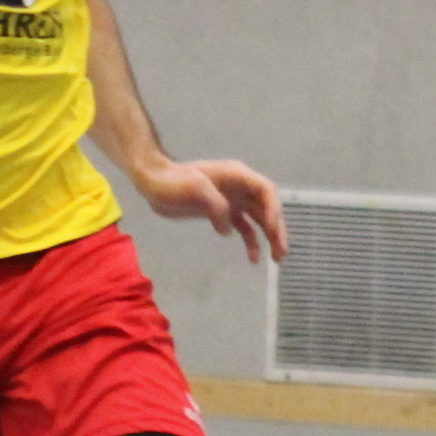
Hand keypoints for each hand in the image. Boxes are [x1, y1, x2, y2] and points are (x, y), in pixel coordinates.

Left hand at [130, 155, 285, 262]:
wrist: (153, 184)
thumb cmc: (173, 181)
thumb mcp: (195, 188)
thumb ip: (216, 206)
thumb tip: (227, 229)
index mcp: (237, 176)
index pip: (265, 191)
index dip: (274, 209)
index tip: (273, 229)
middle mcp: (240, 187)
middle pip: (267, 208)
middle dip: (277, 230)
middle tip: (281, 253)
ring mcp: (233, 200)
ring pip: (259, 220)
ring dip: (269, 237)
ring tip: (276, 259)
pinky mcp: (223, 213)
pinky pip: (243, 228)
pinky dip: (250, 242)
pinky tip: (253, 258)